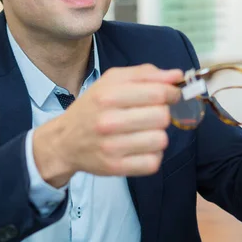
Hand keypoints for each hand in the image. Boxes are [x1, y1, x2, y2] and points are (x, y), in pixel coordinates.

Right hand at [32, 64, 182, 186]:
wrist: (64, 141)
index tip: (170, 95)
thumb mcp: (111, 81)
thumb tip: (177, 76)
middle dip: (163, 114)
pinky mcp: (116, 167)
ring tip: (144, 132)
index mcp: (108, 95)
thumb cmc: (92, 108)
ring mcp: (112, 147)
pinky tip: (141, 148)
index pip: (157, 93)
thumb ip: (145, 74)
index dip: (172, 93)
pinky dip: (152, 155)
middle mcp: (108, 121)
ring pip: (161, 140)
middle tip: (152, 114)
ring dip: (158, 135)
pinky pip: (153, 162)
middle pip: (162, 117)